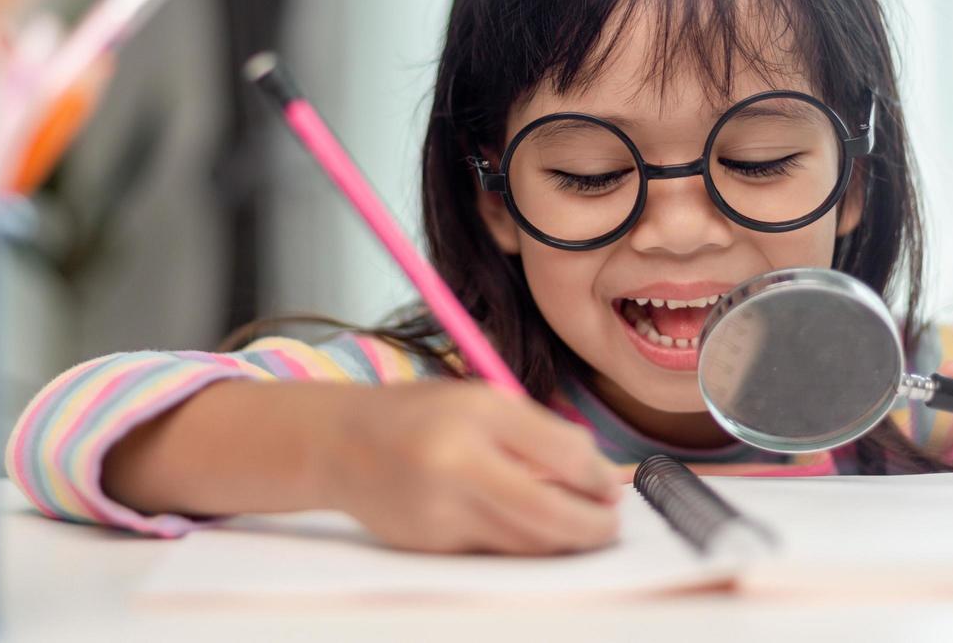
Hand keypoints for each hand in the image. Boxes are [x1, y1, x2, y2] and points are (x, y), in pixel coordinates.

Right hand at [317, 380, 621, 554]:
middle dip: (593, 527)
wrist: (340, 444)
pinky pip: (494, 552)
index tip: (612, 487)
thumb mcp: (480, 400)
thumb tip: (597, 473)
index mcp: (477, 414)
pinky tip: (535, 534)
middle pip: (550, 513)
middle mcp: (458, 463)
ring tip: (583, 531)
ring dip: (565, 543)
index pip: (563, 454)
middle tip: (611, 525)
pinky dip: (523, 546)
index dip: (599, 478)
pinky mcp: (432, 545)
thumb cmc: (420, 415)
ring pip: (526, 543)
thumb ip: (538, 432)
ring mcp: (442, 510)